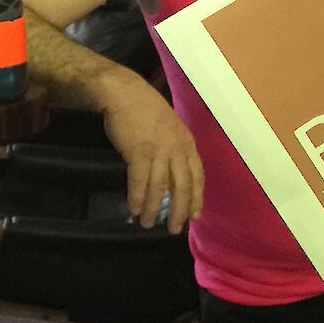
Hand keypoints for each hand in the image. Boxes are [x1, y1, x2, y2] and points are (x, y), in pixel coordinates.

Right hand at [102, 93, 202, 231]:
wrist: (126, 93)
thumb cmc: (146, 111)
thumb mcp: (171, 129)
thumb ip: (175, 149)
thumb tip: (172, 172)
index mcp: (188, 144)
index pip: (198, 177)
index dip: (197, 198)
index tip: (195, 216)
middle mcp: (177, 149)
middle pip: (182, 186)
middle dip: (180, 210)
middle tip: (174, 229)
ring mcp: (159, 150)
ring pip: (160, 187)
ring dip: (154, 208)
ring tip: (149, 223)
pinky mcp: (138, 151)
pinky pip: (140, 180)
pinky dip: (138, 196)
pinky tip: (135, 209)